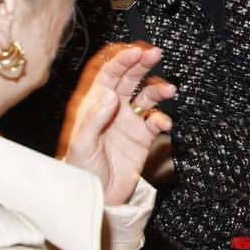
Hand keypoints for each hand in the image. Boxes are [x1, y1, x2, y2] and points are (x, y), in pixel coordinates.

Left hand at [59, 42, 175, 204]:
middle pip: (130, 78)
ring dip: (158, 89)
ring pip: (147, 96)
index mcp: (94, 105)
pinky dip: (163, 118)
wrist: (97, 197)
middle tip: (156, 54)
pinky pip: (156, 121)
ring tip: (169, 90)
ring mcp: (129, 122)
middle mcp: (113, 109)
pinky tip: (164, 123)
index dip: (122, 60)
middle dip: (143, 64)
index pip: (109, 74)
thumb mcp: (82, 144)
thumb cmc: (81, 170)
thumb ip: (95, 118)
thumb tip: (111, 95)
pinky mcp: (143, 137)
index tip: (136, 51)